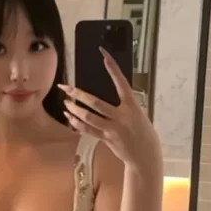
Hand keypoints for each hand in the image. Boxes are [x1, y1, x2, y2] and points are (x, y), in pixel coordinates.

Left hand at [59, 49, 161, 171]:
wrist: (145, 155)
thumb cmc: (143, 132)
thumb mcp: (138, 114)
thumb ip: (124, 105)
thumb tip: (107, 94)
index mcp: (132, 106)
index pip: (121, 83)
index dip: (112, 68)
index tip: (104, 54)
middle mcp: (122, 116)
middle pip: (96, 103)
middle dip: (78, 94)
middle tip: (65, 87)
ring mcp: (113, 129)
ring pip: (88, 118)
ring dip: (74, 110)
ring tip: (66, 103)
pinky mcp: (106, 139)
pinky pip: (88, 130)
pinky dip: (77, 123)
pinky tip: (70, 118)